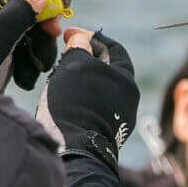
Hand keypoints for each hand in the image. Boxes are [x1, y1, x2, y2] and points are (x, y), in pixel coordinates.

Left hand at [0, 0, 60, 91]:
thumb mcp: (0, 31)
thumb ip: (23, 8)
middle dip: (40, 10)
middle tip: (55, 21)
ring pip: (25, 26)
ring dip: (39, 40)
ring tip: (40, 59)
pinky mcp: (0, 57)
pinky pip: (23, 48)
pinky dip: (31, 57)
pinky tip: (31, 72)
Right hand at [35, 28, 138, 173]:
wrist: (76, 151)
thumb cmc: (76, 104)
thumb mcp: (75, 66)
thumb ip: (79, 48)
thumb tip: (80, 40)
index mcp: (126, 79)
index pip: (113, 48)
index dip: (91, 38)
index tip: (71, 35)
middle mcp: (127, 99)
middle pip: (106, 69)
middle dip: (85, 59)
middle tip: (64, 55)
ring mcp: (118, 118)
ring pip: (98, 89)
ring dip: (80, 80)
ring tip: (60, 78)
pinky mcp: (105, 133)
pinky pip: (92, 107)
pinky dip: (80, 99)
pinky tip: (63, 101)